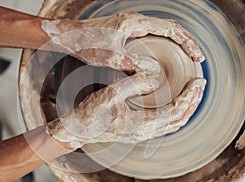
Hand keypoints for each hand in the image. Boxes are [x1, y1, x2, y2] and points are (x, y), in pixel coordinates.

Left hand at [41, 12, 204, 72]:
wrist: (70, 37)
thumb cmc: (86, 44)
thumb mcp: (110, 57)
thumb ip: (132, 64)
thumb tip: (154, 73)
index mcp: (135, 23)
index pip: (171, 29)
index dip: (188, 42)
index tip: (197, 56)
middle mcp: (135, 21)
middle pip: (169, 28)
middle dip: (186, 43)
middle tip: (196, 59)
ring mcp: (131, 26)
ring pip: (160, 32)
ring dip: (175, 44)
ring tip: (185, 59)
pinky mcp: (125, 32)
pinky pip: (150, 37)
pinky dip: (162, 46)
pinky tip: (163, 58)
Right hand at [47, 73, 205, 148]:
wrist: (79, 130)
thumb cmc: (91, 113)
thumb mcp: (110, 94)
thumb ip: (133, 84)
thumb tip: (152, 78)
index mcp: (142, 123)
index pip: (176, 110)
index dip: (190, 96)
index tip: (197, 81)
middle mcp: (145, 132)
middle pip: (180, 119)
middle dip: (193, 102)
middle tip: (200, 86)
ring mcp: (141, 134)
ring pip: (173, 124)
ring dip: (186, 110)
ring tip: (192, 95)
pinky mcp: (137, 132)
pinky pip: (164, 126)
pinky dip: (175, 115)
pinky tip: (174, 105)